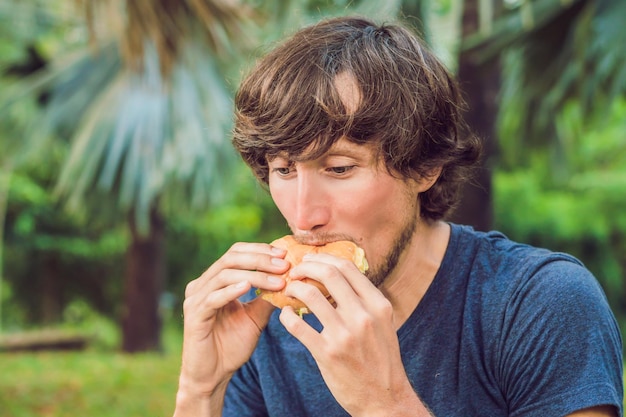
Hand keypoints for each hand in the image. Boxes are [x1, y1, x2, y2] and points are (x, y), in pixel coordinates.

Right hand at [176, 242, 287, 401]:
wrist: (213, 376)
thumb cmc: (231, 346)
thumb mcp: (255, 317)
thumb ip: (267, 297)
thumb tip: (289, 279)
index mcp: (213, 281)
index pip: (235, 253)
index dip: (259, 250)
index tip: (284, 254)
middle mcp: (201, 285)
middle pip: (230, 258)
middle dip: (260, 259)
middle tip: (285, 265)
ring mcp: (195, 299)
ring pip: (225, 275)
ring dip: (255, 275)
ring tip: (278, 280)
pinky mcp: (194, 315)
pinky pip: (213, 297)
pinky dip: (232, 290)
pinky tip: (249, 287)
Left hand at [279, 253, 423, 415]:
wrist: (384, 399)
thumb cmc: (381, 359)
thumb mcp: (384, 324)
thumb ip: (366, 300)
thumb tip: (341, 276)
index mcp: (378, 305)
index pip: (348, 267)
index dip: (324, 258)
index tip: (311, 260)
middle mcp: (363, 316)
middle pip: (328, 273)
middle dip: (306, 267)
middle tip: (295, 271)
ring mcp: (345, 335)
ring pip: (310, 295)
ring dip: (294, 288)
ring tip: (289, 291)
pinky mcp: (327, 353)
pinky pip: (298, 325)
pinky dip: (286, 316)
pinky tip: (286, 315)